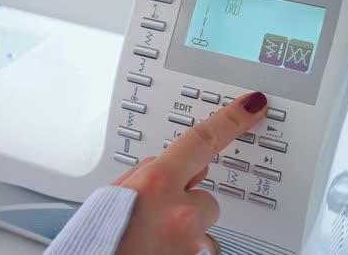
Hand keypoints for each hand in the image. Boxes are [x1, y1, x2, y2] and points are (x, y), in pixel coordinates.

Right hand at [113, 92, 267, 254]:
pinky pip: (195, 245)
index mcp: (156, 185)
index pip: (202, 141)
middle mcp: (181, 214)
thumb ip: (147, 174)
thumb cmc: (97, 237)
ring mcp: (191, 242)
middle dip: (185, 197)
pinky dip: (179, 244)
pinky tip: (155, 248)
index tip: (250, 107)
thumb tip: (167, 168)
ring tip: (148, 236)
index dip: (231, 120)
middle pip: (203, 193)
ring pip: (199, 223)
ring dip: (181, 225)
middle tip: (150, 212)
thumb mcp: (113, 194)